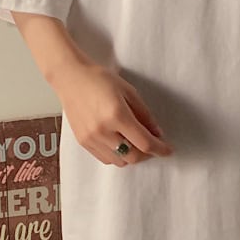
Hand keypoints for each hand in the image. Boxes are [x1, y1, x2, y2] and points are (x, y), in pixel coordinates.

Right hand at [49, 60, 173, 167]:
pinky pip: (105, 158)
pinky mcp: (83, 142)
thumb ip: (144, 114)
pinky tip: (121, 143)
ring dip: (132, 155)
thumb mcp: (129, 91)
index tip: (168, 150)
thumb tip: (156, 133)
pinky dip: (118, 155)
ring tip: (136, 143)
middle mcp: (103, 130)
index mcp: (117, 115)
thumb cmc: (100, 79)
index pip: (143, 142)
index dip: (159, 149)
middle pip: (132, 156)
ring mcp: (91, 138)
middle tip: (153, 145)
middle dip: (147, 154)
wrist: (71, 78)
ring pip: (119, 161)